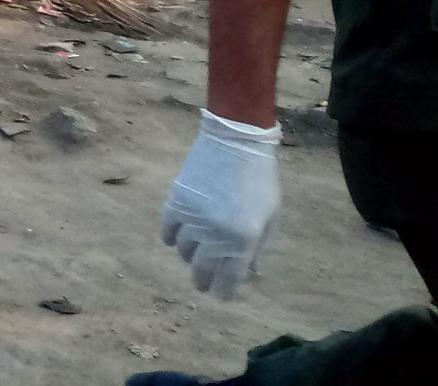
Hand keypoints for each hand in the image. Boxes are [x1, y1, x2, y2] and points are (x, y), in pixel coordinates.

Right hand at [161, 110, 282, 296]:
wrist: (235, 143)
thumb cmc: (260, 180)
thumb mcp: (270, 216)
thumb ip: (258, 246)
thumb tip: (250, 272)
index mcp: (244, 239)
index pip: (230, 277)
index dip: (225, 290)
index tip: (222, 295)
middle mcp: (216, 234)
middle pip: (203, 269)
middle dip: (203, 281)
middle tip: (203, 285)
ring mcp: (193, 219)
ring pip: (184, 251)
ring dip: (190, 257)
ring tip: (195, 255)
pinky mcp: (176, 203)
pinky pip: (167, 231)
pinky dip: (171, 238)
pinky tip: (177, 238)